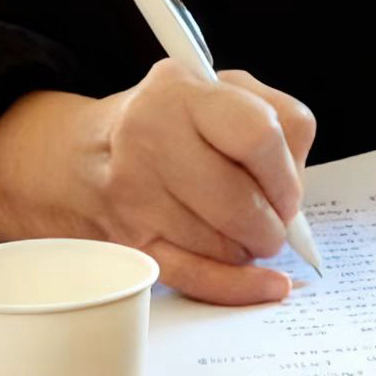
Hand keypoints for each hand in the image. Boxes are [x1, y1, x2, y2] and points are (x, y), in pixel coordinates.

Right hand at [85, 59, 316, 304]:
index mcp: (180, 91)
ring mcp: (133, 195)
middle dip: (272, 223)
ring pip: (222, 245)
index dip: (285, 174)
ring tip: (243, 230)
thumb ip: (275, 119)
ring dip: (248, 247)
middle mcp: (148, 138)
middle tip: (275, 222)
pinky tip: (263, 283)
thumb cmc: (168, 120)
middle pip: (238, 202)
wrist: (79, 156)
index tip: (289, 191)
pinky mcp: (128, 243)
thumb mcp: (219, 89)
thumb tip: (295, 189)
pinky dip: (238, 286)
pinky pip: (197, 278)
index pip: (257, 136)